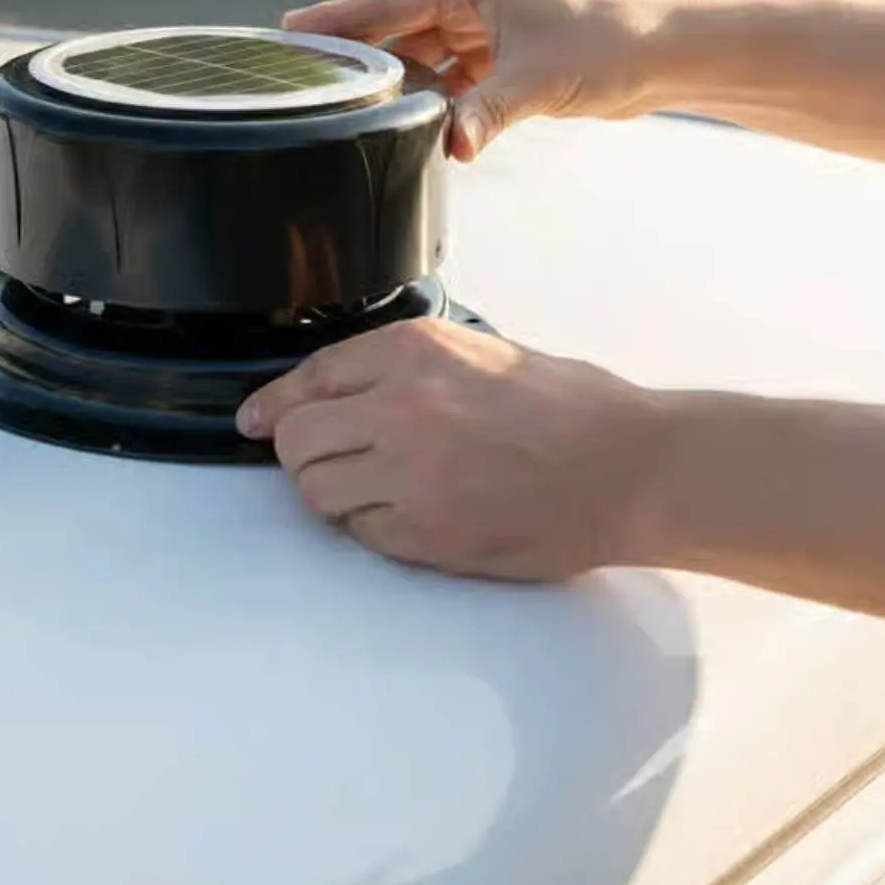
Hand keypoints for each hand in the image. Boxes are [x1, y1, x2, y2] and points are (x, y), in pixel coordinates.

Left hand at [237, 318, 664, 582]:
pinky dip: (375, 529)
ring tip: (377, 490)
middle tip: (330, 461)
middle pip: (296, 439)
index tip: (256, 420)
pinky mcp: (427, 531)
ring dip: (334, 494)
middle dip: (303, 453)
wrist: (628, 466)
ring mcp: (410, 472)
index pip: (308, 379)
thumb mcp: (476, 352)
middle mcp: (400, 405)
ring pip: (316, 491)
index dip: (274, 405)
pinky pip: (362, 533)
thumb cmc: (566, 406)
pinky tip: (416, 514)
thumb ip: (401, 369)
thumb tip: (332, 393)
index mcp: (412, 350)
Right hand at [283, 0, 673, 160]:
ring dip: (403, 84)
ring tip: (358, 111)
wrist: (667, 55)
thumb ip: (485, 112)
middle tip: (311, 84)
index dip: (338, 18)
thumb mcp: (538, 80)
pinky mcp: (499, 49)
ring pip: (422, 53)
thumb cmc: (611, 45)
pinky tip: (416, 123)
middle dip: (363, 58)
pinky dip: (437, 97)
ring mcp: (485, 20)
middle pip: (397, 26)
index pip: (389, 0)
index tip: (289, 29)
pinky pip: (450, 72)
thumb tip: (449, 146)